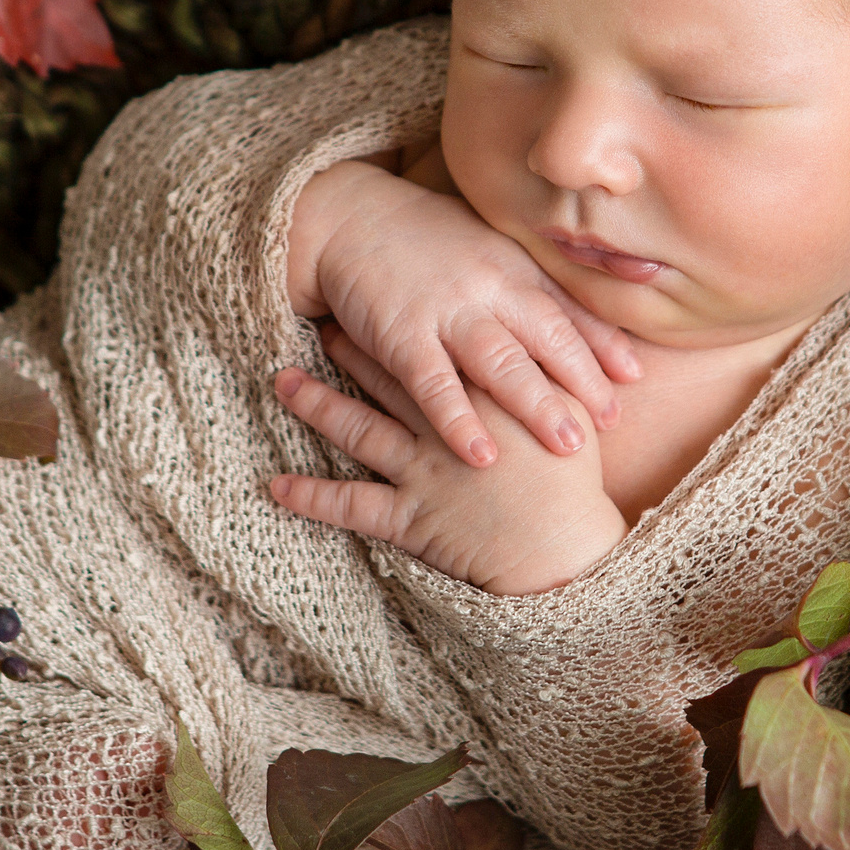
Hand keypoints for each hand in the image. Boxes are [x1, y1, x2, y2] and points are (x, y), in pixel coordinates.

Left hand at [269, 327, 627, 595]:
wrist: (562, 553)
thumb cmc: (572, 485)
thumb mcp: (573, 413)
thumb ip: (554, 373)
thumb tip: (549, 340)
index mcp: (486, 393)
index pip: (436, 348)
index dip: (404, 321)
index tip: (376, 296)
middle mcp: (445, 426)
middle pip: (389, 377)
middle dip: (352, 349)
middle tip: (323, 322)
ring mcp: (422, 469)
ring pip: (358, 429)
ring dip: (317, 404)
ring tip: (283, 380)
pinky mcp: (409, 516)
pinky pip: (351, 505)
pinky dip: (312, 497)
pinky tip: (276, 488)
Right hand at [285, 158, 639, 468]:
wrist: (347, 217)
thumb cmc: (422, 239)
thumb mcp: (485, 245)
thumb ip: (528, 277)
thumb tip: (577, 303)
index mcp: (512, 266)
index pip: (567, 308)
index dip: (602, 344)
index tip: (633, 377)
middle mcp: (489, 287)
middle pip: (547, 338)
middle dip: (584, 381)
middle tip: (612, 424)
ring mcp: (446, 312)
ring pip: (501, 363)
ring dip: (536, 406)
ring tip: (567, 447)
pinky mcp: (401, 335)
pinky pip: (435, 386)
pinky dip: (459, 422)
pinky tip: (481, 457)